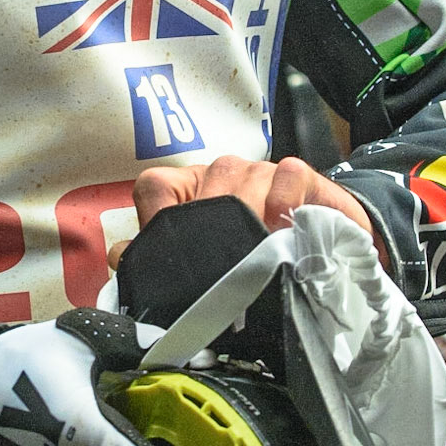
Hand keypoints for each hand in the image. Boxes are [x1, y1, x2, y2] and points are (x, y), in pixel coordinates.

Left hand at [125, 152, 389, 269]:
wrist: (324, 257)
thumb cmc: (254, 265)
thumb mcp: (206, 273)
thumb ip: (159, 260)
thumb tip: (121, 257)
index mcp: (190, 196)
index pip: (156, 186)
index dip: (161, 216)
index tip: (175, 253)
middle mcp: (220, 178)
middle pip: (208, 182)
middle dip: (219, 227)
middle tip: (231, 262)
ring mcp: (258, 172)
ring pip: (243, 174)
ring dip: (253, 214)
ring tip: (262, 249)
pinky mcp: (299, 174)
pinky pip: (285, 173)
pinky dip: (285, 200)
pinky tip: (287, 226)